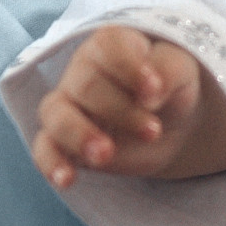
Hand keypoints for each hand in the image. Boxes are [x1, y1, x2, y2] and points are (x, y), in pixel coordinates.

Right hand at [32, 26, 225, 187]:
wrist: (168, 122)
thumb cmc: (169, 86)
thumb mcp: (182, 71)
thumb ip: (167, 71)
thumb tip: (151, 93)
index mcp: (111, 46)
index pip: (108, 46)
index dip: (129, 68)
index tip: (155, 92)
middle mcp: (82, 72)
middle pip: (85, 85)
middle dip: (119, 111)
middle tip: (153, 131)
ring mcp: (68, 107)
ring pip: (56, 114)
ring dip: (79, 135)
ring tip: (105, 154)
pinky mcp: (63, 142)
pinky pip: (44, 148)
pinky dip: (51, 163)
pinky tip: (67, 179)